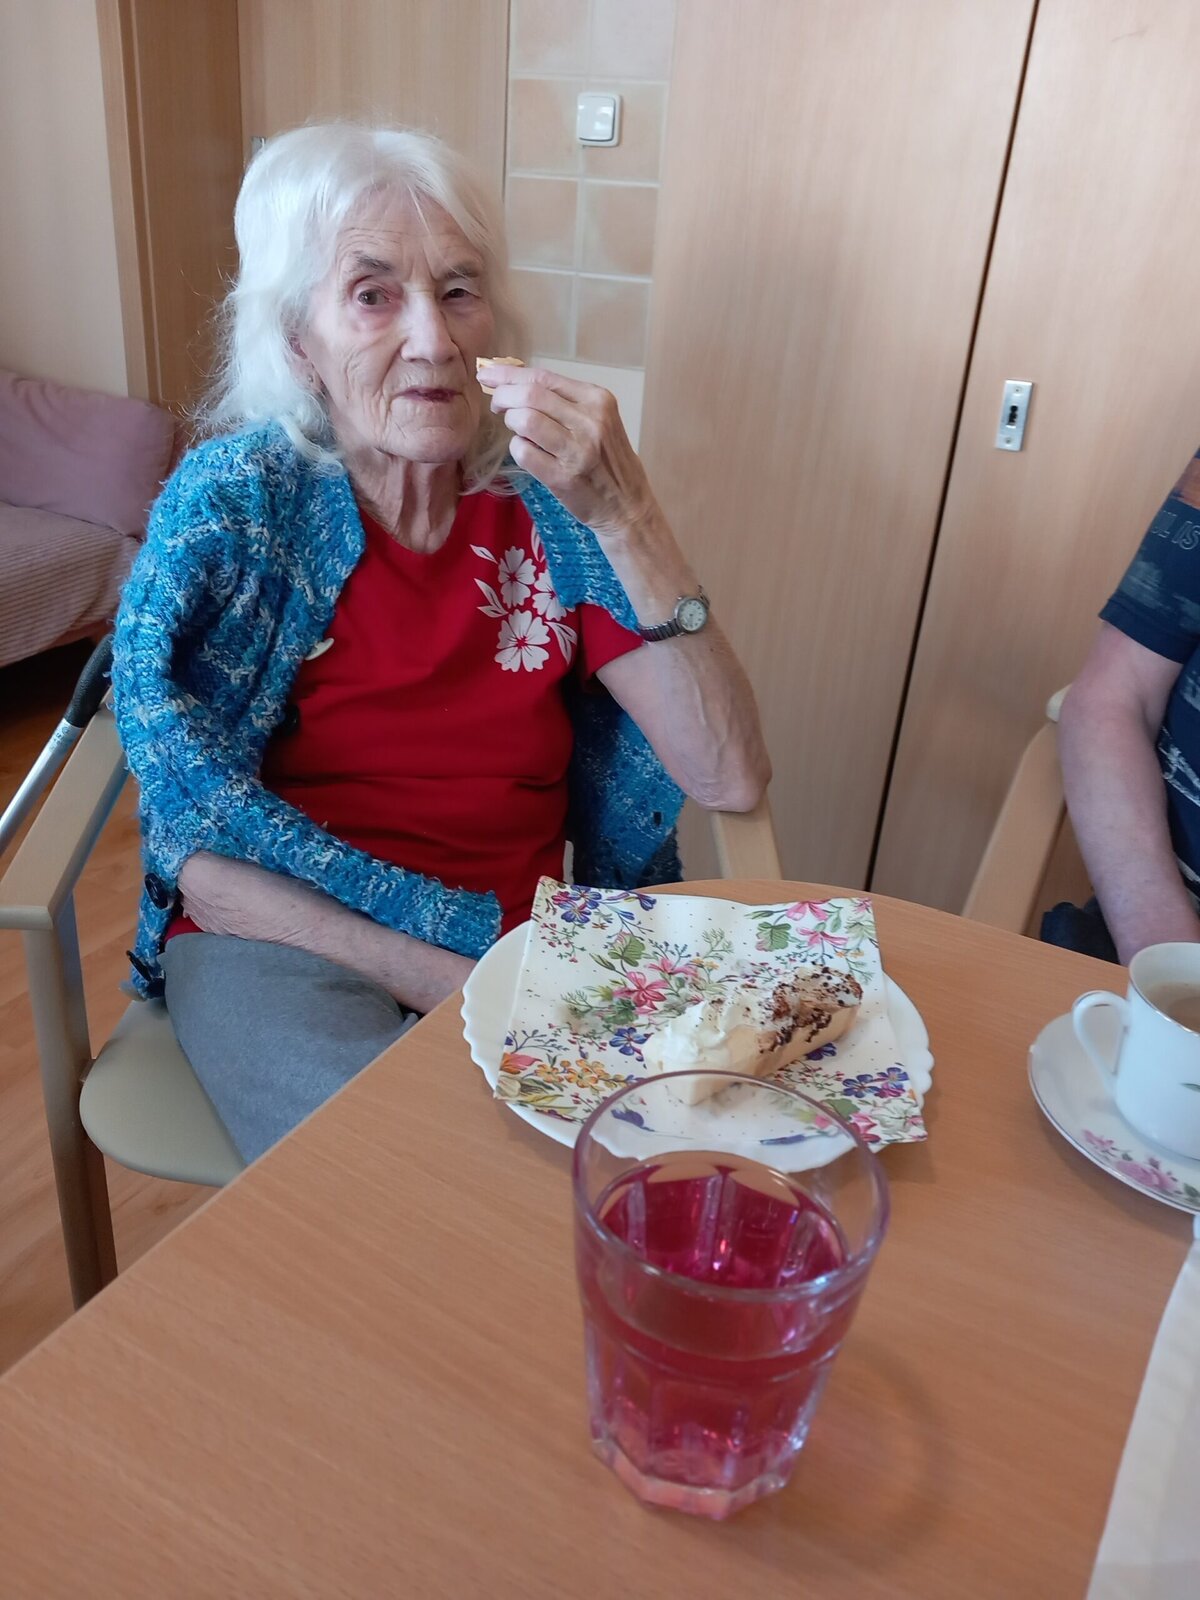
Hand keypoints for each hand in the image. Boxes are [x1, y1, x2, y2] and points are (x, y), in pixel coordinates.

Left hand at [477, 364, 654, 537]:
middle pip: (530, 395)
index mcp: (598, 400)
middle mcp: (590, 421)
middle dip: (503, 395)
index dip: (509, 374)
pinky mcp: (562, 478)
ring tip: (515, 429)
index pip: (544, 378)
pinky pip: (524, 452)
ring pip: (525, 420)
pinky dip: (517, 448)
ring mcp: (576, 450)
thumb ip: (565, 402)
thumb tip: (516, 384)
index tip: (488, 375)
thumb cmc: (608, 460)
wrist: (627, 505)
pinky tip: (525, 451)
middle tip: (496, 405)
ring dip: (510, 421)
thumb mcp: (599, 420)